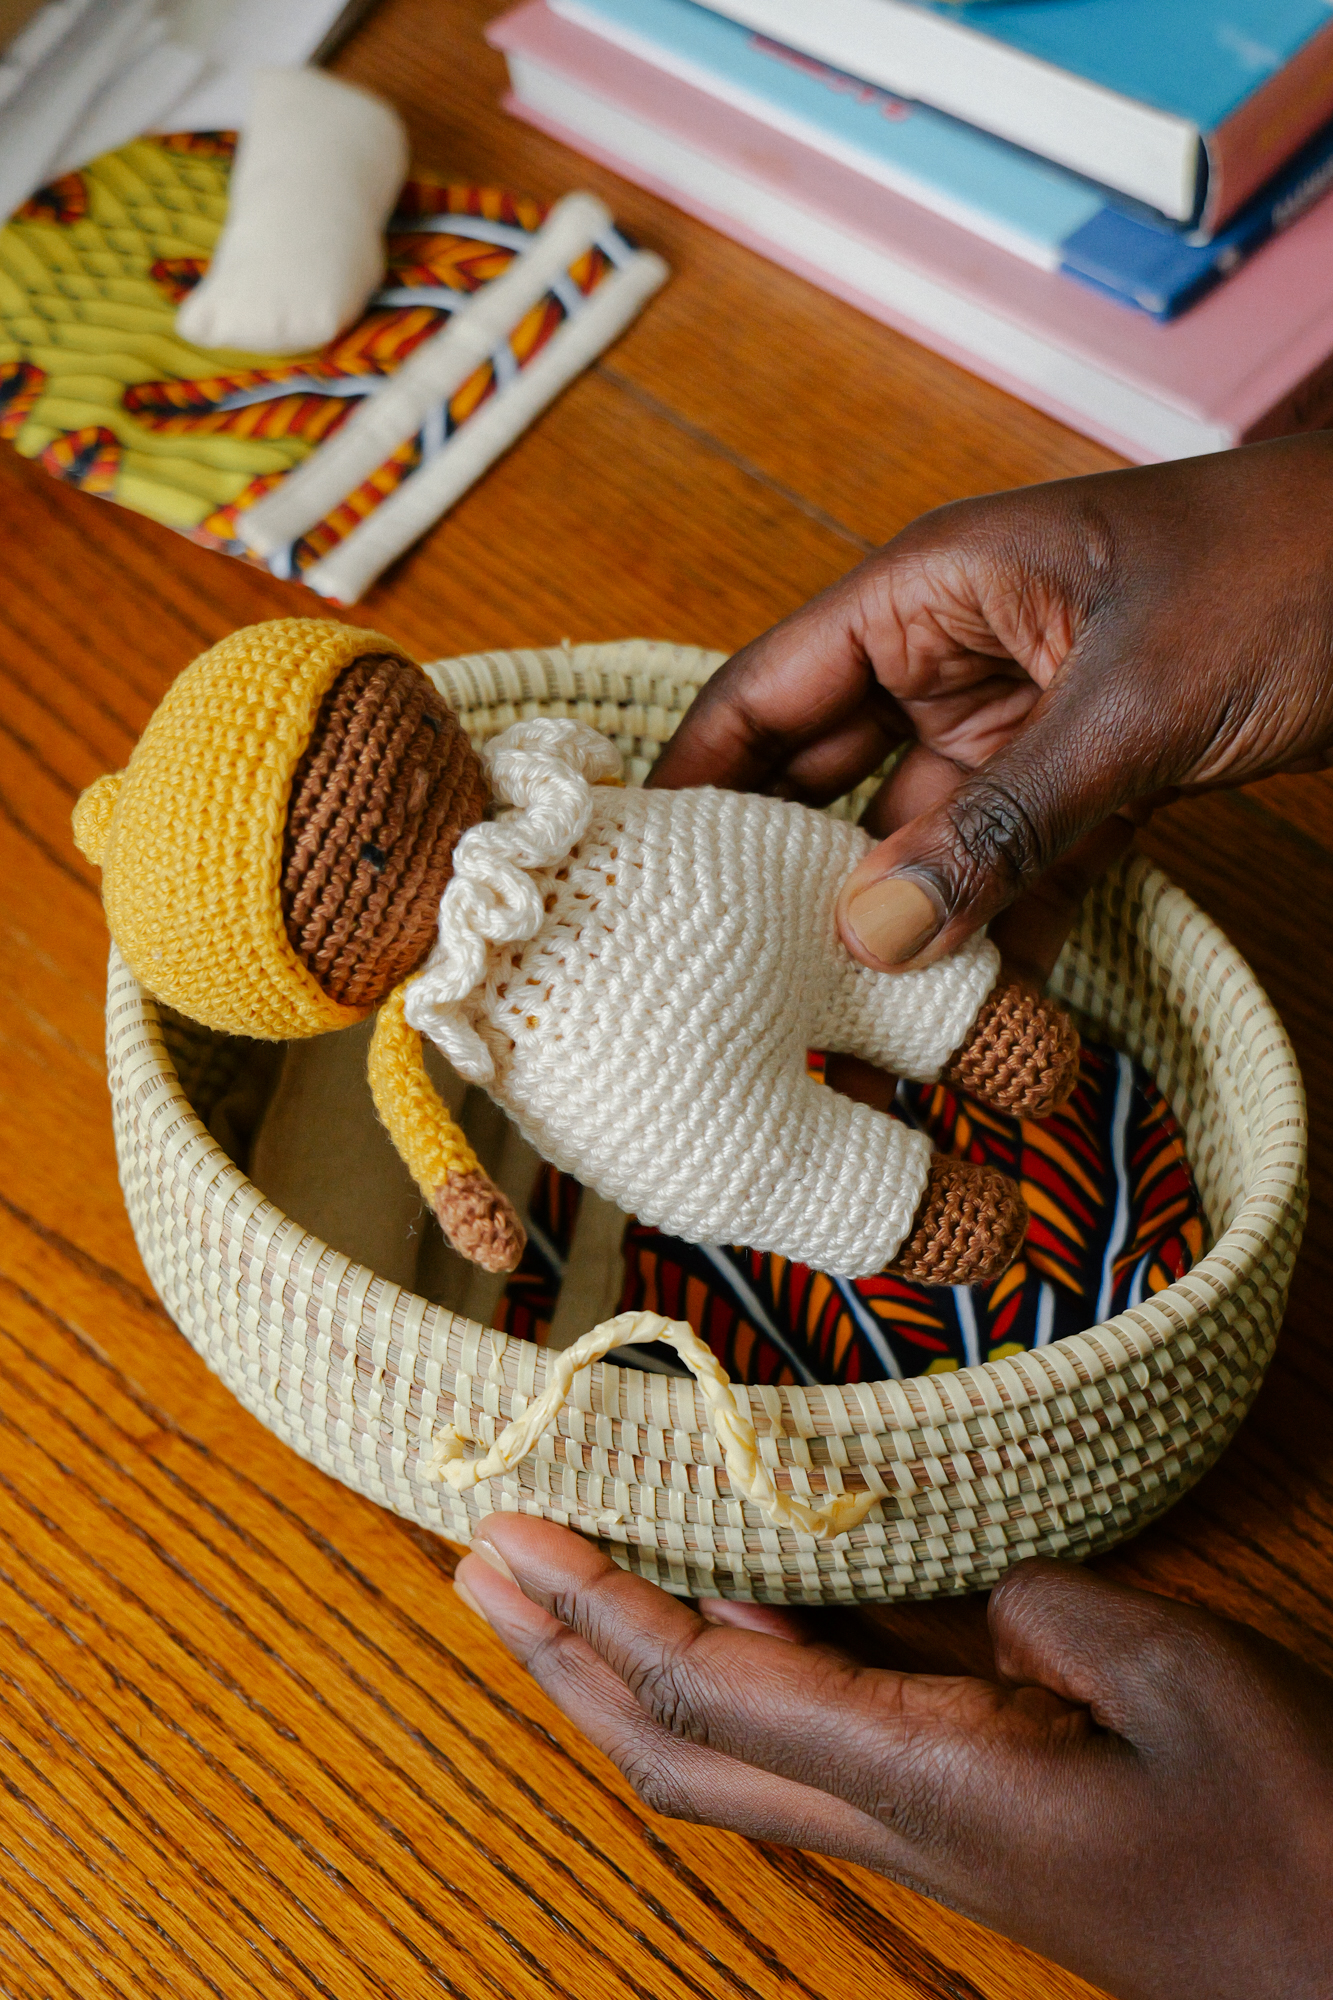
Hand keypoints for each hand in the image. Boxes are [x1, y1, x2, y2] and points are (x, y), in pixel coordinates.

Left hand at [455, 1519, 1332, 1999]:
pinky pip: (803, 1729)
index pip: (712, 1691)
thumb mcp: (1179, 1681)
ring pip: (724, 1747)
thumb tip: (958, 1598)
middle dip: (563, 1655)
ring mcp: (919, 1823)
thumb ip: (1042, 1613)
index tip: (516, 1534)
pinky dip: (728, 1662)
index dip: (604, 1610)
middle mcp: (893, 1816)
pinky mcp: (958, 1810)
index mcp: (929, 1786)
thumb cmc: (1287, 1835)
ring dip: (623, 1663)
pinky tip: (719, 1605)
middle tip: (477, 1561)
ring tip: (551, 1581)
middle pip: (674, 1745)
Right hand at [652, 435, 1332, 975]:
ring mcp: (1019, 728)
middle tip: (712, 988)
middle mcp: (952, 661)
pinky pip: (1011, 873)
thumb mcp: (1130, 702)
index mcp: (928, 595)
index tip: (631, 886)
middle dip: (776, 877)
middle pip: (823, 782)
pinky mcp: (1086, 785)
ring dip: (893, 929)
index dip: (693, 783)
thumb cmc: (1290, 570)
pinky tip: (964, 1026)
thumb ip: (999, 824)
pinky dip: (994, 939)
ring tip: (828, 1031)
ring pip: (919, 845)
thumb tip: (869, 941)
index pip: (765, 695)